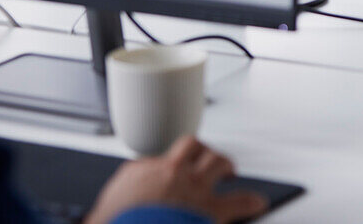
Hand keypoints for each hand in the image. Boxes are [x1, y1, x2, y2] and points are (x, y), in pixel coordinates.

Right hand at [84, 136, 267, 223]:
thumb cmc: (115, 223)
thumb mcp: (104, 207)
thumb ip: (117, 197)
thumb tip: (112, 202)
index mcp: (142, 172)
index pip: (157, 159)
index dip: (166, 166)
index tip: (170, 171)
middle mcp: (171, 172)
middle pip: (192, 146)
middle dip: (201, 150)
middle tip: (206, 157)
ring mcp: (193, 188)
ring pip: (217, 162)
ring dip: (226, 165)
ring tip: (229, 170)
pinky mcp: (210, 209)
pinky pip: (239, 200)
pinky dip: (250, 201)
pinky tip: (258, 202)